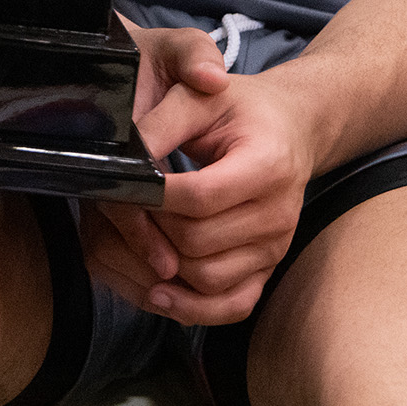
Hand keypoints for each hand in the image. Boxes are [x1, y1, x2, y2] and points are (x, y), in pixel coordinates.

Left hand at [85, 22, 312, 325]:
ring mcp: (275, 247)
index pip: (198, 198)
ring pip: (206, 279)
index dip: (151, 197)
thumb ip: (160, 124)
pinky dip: (191, 306)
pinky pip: (231, 305)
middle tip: (117, 210)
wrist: (289, 129)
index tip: (121, 185)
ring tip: (132, 237)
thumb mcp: (198, 98)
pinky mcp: (268, 268)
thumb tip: (123, 159)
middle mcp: (277, 214)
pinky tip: (157, 288)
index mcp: (266, 165)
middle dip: (147, 228)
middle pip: (196, 243)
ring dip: (159, 265)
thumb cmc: (238, 108)